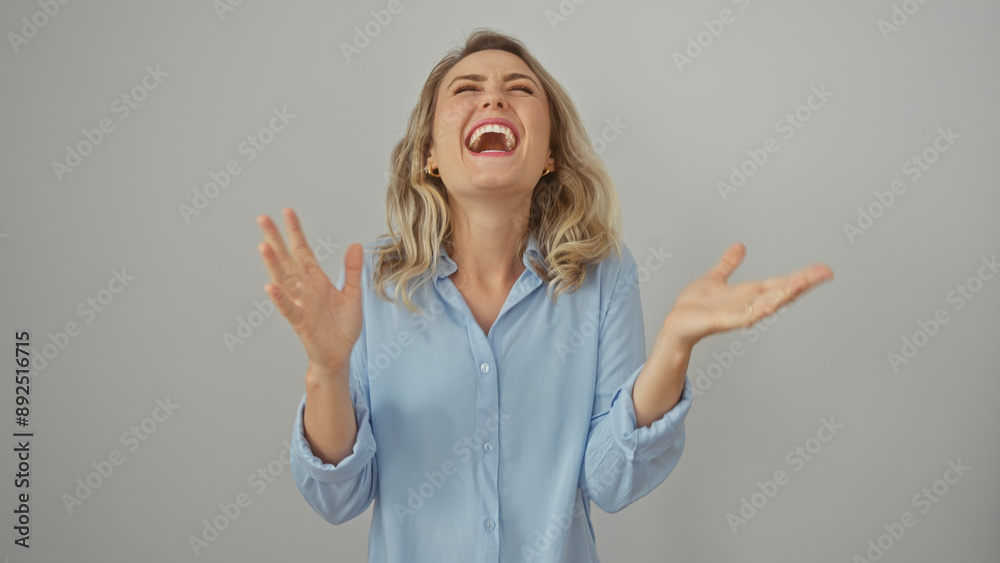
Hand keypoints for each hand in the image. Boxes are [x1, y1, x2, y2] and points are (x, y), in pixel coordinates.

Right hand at [256, 208, 362, 373]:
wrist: (339, 355)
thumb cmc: (343, 327)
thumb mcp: (353, 294)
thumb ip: (353, 270)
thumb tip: (355, 244)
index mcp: (316, 280)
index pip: (303, 251)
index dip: (296, 232)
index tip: (287, 211)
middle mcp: (305, 289)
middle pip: (287, 260)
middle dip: (276, 240)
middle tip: (262, 218)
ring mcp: (301, 304)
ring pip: (283, 280)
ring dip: (273, 264)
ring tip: (263, 246)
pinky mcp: (301, 322)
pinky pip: (288, 308)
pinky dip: (279, 298)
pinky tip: (270, 287)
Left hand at [660, 242, 832, 348]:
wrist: (676, 324)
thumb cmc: (694, 306)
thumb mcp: (714, 278)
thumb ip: (728, 264)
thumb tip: (740, 246)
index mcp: (748, 294)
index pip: (780, 283)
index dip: (801, 276)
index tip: (823, 269)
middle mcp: (748, 304)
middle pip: (780, 292)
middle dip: (802, 282)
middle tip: (825, 273)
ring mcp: (737, 314)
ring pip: (766, 304)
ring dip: (784, 295)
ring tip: (802, 283)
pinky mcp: (722, 321)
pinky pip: (742, 317)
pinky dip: (756, 312)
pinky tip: (769, 306)